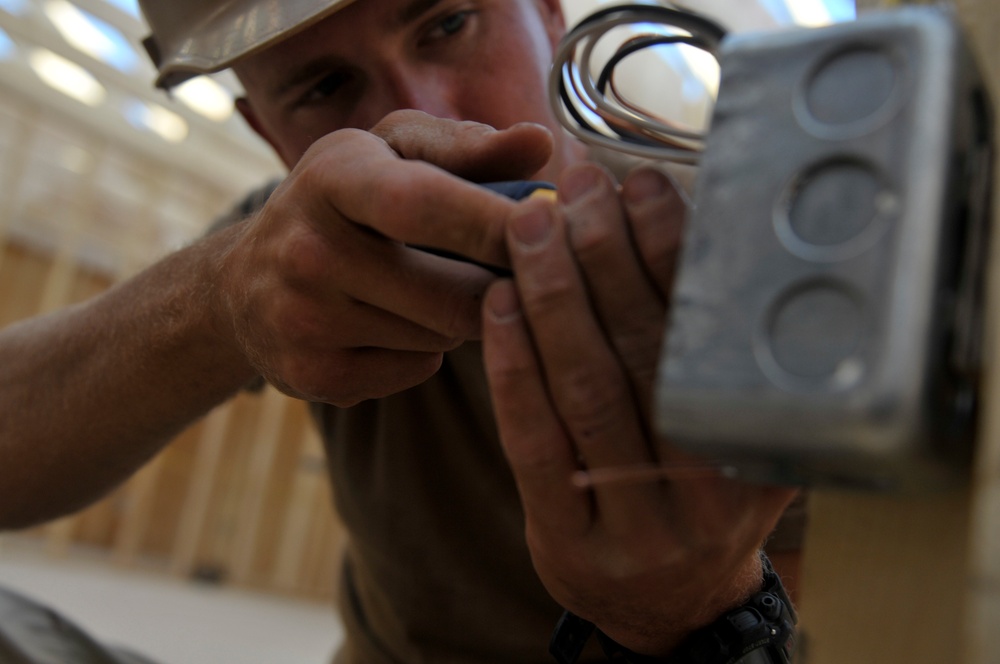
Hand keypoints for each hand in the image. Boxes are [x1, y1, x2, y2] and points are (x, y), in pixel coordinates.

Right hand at [210, 110, 551, 404]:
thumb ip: (467, 147)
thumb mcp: (390, 154)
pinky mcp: (314, 378)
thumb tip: (540, 144)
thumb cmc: (342, 203)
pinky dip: (423, 350)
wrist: (243, 284)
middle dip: (496, 287)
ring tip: (426, 288)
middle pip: (455, 296)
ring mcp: (304, 322)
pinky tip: (392, 324)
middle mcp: (308, 251)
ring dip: (459, 318)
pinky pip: (416, 370)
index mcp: (333, 179)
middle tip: (505, 271)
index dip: (497, 225)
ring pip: (442, 336)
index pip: (427, 205)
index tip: (556, 234)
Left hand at [482, 163, 796, 655]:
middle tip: (573, 188)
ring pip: (586, 388)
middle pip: (642, 349)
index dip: (670, 250)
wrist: (671, 603)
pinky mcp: (569, 541)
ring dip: (553, 296)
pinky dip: (513, 366)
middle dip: (603, 255)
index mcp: (756, 443)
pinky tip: (496, 305)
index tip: (639, 186)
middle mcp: (705, 488)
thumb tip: (692, 234)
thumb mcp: (734, 433)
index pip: (703, 330)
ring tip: (528, 226)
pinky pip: (533, 439)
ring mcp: (636, 522)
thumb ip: (717, 357)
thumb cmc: (698, 493)